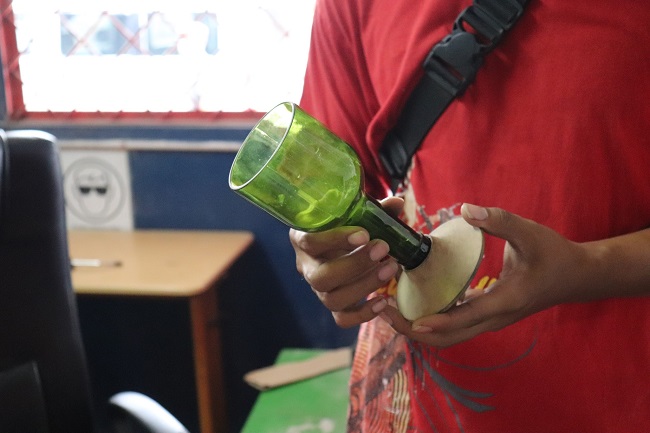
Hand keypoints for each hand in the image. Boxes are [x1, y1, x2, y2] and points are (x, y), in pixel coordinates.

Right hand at [290, 198, 401, 327]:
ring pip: (332, 299)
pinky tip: (384, 301)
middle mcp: (306, 266)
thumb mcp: (356, 213)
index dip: (336, 239)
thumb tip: (397, 203)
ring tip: (391, 269)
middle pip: (321, 277)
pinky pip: (341, 319)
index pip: (310, 242)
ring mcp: (318, 290)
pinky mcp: (333, 306)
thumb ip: (374, 210)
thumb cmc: (346, 225)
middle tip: (383, 249)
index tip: (365, 234)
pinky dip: (363, 314)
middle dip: (355, 265)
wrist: (342, 245)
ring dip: (364, 286)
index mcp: (303, 238)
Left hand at [380, 203, 591, 346]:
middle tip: (382, 309)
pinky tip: (412, 298)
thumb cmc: (554, 254)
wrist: (576, 276)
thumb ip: (499, 221)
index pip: (463, 320)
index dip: (433, 322)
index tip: (405, 317)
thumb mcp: (529, 233)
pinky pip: (454, 324)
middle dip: (413, 329)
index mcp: (504, 302)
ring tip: (389, 305)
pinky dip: (431, 318)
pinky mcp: (486, 314)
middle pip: (448, 338)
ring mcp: (489, 320)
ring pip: (449, 335)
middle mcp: (494, 319)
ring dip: (418, 326)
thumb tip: (465, 210)